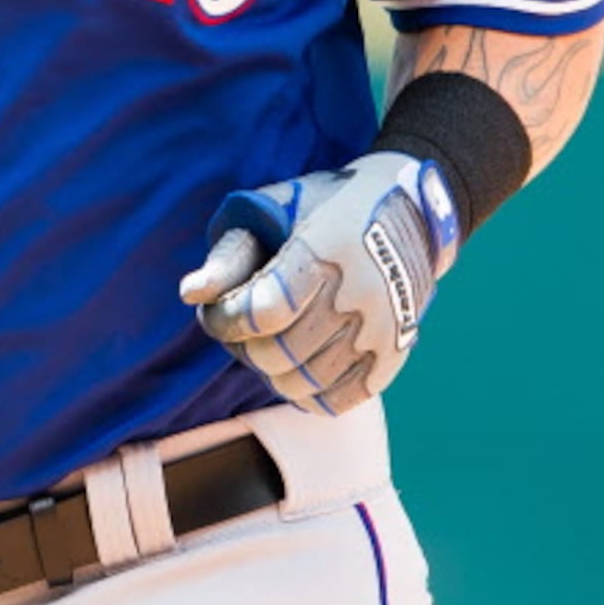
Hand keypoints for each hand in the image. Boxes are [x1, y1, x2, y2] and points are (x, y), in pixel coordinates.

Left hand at [178, 152, 461, 414]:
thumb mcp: (277, 207)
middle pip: (279, 353)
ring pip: (304, 381)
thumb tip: (190, 294)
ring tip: (268, 347)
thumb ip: (230, 253)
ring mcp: (381, 327)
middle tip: (239, 332)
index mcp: (325, 249)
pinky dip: (309, 392)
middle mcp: (359, 292)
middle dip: (244, 348)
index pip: (263, 311)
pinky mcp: (394, 352)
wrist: (413, 211)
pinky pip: (339, 399)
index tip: (217, 314)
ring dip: (272, 372)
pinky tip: (300, 366)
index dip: (227, 321)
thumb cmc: (329, 206)